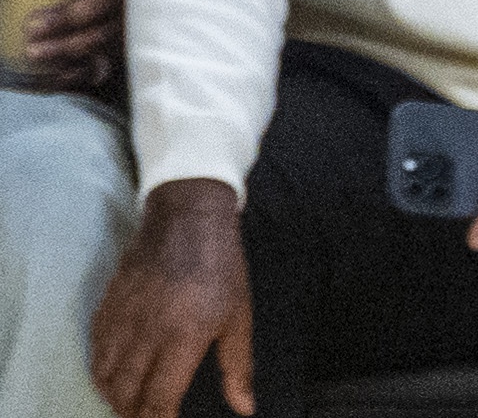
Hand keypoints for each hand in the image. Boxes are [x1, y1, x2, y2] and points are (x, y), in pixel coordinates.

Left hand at [20, 0, 123, 90]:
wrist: (34, 22)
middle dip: (72, 15)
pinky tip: (55, 75)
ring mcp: (112, 23)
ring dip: (68, 45)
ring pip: (102, 34)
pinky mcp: (103, 54)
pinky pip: (99, 66)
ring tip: (32, 51)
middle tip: (32, 25)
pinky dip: (78, 72)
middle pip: (108, 1)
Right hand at [92, 178, 253, 417]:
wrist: (187, 216)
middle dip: (135, 414)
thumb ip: (239, 366)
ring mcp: (122, 319)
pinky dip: (102, 374)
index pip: (158, 399)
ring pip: (105, 378)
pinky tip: (116, 377)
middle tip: (150, 416)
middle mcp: (148, 332)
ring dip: (116, 398)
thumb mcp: (240, 315)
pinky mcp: (107, 307)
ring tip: (133, 405)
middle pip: (126, 395)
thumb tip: (245, 407)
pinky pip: (95, 353)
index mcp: (184, 335)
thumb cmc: (221, 266)